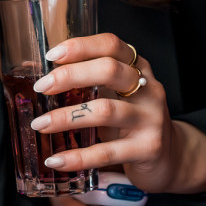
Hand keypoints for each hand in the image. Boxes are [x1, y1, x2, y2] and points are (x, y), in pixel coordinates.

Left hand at [29, 33, 205, 205]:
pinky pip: (107, 152)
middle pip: (109, 70)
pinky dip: (78, 157)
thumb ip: (85, 82)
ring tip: (40, 124)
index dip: (81, 46)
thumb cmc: (132, 121)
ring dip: (66, 117)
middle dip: (70, 76)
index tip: (51, 55)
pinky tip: (56, 160)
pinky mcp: (148, 148)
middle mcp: (148, 89)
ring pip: (105, 110)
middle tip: (40, 87)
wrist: (171, 157)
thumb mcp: (114, 95)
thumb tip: (34, 72)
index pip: (112, 45)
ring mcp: (151, 118)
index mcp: (138, 69)